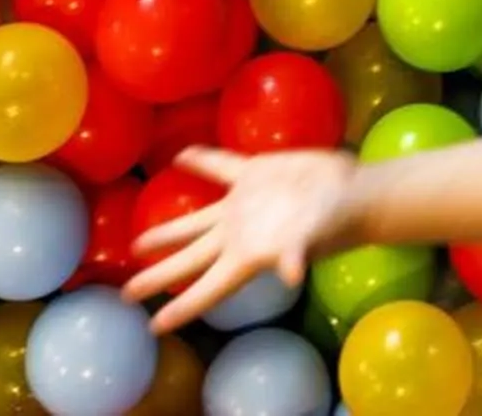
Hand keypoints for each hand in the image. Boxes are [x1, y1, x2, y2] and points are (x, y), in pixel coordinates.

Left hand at [126, 147, 358, 333]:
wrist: (353, 189)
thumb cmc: (334, 219)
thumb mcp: (313, 238)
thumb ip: (297, 253)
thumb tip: (290, 272)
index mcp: (246, 256)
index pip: (206, 289)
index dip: (181, 308)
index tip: (152, 325)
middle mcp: (237, 236)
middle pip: (188, 261)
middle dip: (158, 277)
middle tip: (127, 293)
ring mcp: (242, 207)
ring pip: (194, 223)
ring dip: (167, 233)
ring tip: (137, 244)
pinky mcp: (254, 176)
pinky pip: (219, 168)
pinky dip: (200, 162)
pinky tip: (181, 156)